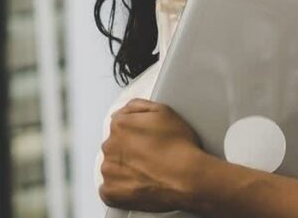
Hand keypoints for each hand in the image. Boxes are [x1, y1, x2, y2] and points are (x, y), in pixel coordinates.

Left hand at [99, 98, 205, 212]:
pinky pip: (109, 190)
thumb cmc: (180, 147)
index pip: (119, 126)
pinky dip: (121, 191)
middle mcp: (110, 146)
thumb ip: (137, 106)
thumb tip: (125, 111)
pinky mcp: (110, 192)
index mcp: (119, 125)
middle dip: (128, 152)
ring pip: (112, 168)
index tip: (145, 143)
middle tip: (149, 158)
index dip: (135, 135)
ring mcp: (109, 170)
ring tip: (147, 174)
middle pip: (115, 147)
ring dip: (124, 171)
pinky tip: (138, 187)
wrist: (188, 178)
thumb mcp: (164, 111)